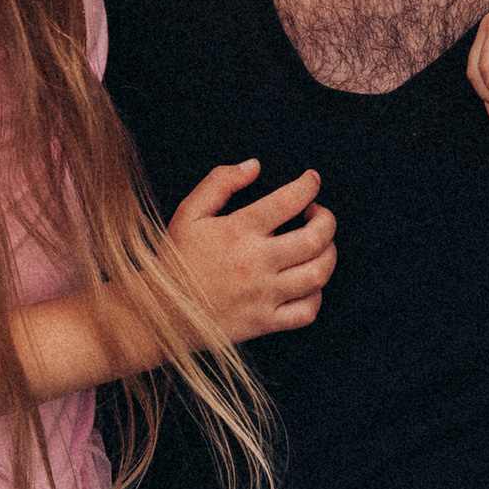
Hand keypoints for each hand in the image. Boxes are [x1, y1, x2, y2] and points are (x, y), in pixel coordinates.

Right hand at [164, 159, 333, 343]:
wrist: (159, 313)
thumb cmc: (175, 259)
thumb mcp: (189, 212)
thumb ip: (220, 182)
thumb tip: (254, 166)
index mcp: (238, 231)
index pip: (289, 200)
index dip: (309, 185)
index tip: (312, 180)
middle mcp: (256, 262)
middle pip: (316, 238)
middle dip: (327, 219)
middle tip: (318, 213)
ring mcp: (262, 295)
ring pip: (318, 273)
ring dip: (329, 253)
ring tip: (320, 244)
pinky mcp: (263, 322)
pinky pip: (307, 311)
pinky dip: (317, 294)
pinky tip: (307, 281)